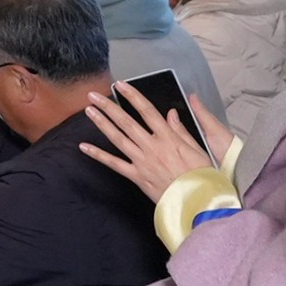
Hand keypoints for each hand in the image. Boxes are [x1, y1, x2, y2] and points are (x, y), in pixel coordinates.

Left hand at [80, 82, 220, 201]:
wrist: (198, 200)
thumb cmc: (201, 174)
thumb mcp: (196, 147)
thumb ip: (180, 129)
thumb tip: (171, 113)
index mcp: (167, 137)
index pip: (146, 110)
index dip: (132, 96)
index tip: (120, 85)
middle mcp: (152, 146)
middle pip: (126, 122)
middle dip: (108, 107)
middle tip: (93, 95)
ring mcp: (142, 161)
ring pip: (118, 138)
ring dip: (102, 123)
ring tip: (89, 111)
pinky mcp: (136, 176)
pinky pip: (114, 164)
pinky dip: (98, 155)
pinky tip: (84, 147)